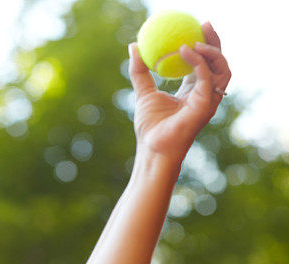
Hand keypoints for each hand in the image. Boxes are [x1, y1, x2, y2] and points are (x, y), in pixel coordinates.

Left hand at [128, 22, 231, 161]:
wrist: (152, 149)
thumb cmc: (150, 128)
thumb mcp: (143, 93)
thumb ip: (140, 71)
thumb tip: (134, 46)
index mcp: (193, 91)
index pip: (204, 63)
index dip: (203, 45)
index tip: (195, 27)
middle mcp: (205, 94)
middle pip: (218, 62)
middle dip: (215, 41)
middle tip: (204, 24)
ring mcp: (209, 101)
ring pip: (221, 68)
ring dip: (211, 51)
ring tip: (194, 40)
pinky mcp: (206, 105)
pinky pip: (207, 78)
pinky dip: (198, 62)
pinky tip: (185, 50)